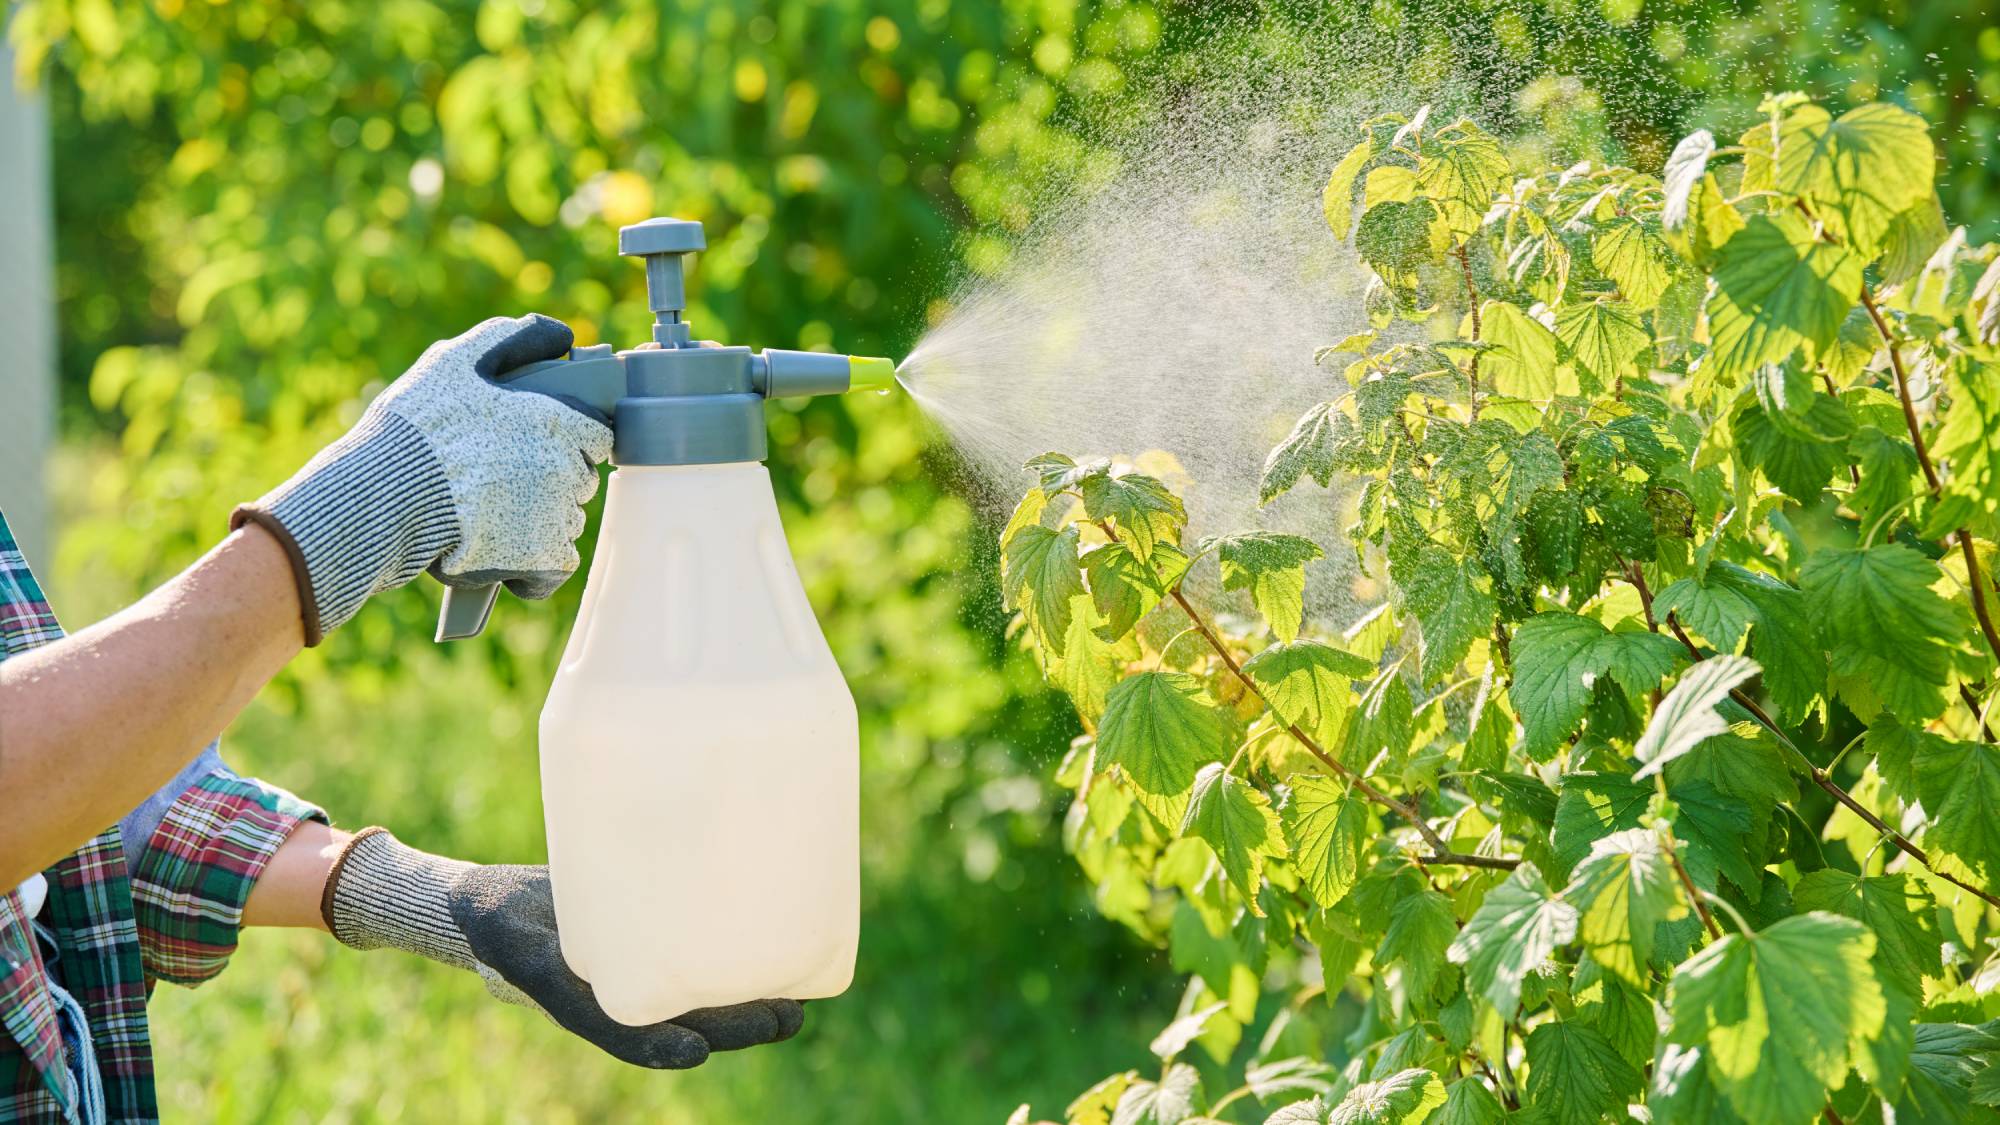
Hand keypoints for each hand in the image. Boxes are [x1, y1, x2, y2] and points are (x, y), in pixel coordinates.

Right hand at [233, 315, 609, 644]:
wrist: (382, 498)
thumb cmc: (415, 429)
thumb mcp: (454, 362)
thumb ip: (510, 341)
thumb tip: (560, 334)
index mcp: (554, 421)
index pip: (596, 435)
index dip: (569, 440)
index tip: (536, 447)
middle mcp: (566, 467)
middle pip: (580, 479)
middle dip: (550, 480)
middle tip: (500, 480)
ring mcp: (557, 516)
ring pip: (566, 522)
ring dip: (540, 521)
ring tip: (490, 514)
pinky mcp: (542, 560)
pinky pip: (556, 567)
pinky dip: (535, 566)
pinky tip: (502, 551)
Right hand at [323, 829, 803, 1068]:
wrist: (507, 904)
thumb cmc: (500, 924)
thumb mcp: (510, 940)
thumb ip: (534, 955)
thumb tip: (536, 959)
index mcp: (591, 1009)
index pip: (627, 1035)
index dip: (659, 1046)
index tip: (694, 1050)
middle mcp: (627, 999)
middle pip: (686, 1022)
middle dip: (736, 1027)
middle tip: (786, 1020)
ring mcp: (646, 975)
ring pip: (705, 1000)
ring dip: (751, 1008)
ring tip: (798, 1006)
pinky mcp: (661, 944)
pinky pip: (705, 962)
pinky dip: (741, 967)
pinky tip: (782, 956)